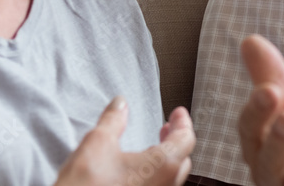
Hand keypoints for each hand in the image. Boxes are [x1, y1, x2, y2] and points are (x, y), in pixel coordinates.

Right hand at [55, 96, 194, 185]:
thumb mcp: (97, 143)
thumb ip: (113, 120)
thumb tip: (120, 105)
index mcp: (162, 166)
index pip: (186, 139)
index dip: (182, 122)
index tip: (177, 113)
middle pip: (182, 159)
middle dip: (176, 140)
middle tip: (166, 128)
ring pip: (171, 178)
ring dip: (166, 160)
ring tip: (151, 149)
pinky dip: (155, 177)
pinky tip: (137, 173)